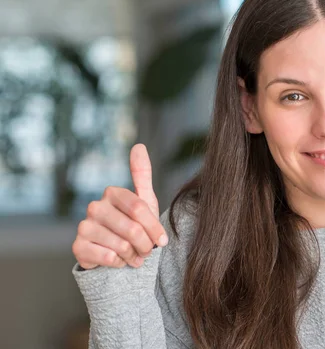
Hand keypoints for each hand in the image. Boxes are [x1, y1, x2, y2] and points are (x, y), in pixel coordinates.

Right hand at [72, 144, 167, 269]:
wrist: (116, 255)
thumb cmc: (134, 226)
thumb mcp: (144, 201)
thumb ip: (142, 174)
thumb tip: (139, 146)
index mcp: (112, 193)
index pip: (140, 209)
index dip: (154, 228)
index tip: (162, 240)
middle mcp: (95, 206)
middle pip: (132, 229)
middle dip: (145, 245)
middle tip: (146, 250)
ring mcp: (84, 226)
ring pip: (121, 245)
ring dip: (133, 255)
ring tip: (133, 255)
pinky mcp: (78, 246)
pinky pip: (108, 257)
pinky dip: (119, 263)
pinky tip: (118, 260)